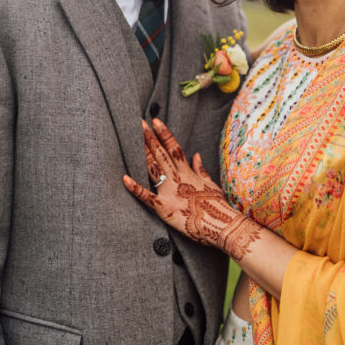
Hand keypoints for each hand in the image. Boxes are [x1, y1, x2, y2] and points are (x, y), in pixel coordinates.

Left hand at [123, 119, 260, 260]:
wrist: (220, 224)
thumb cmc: (217, 205)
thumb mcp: (210, 183)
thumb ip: (201, 168)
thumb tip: (196, 154)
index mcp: (188, 172)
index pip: (174, 147)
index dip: (164, 133)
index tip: (155, 120)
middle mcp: (177, 178)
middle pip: (160, 153)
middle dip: (149, 137)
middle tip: (138, 122)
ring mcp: (169, 191)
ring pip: (153, 168)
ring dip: (143, 153)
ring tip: (132, 138)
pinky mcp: (163, 207)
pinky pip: (146, 196)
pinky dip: (135, 188)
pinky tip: (124, 178)